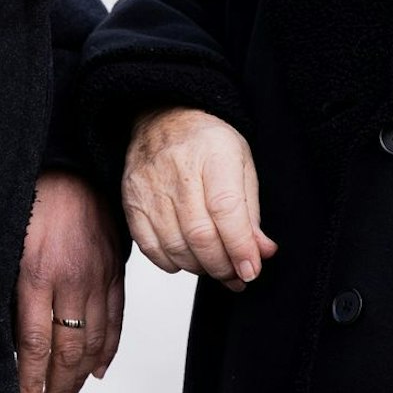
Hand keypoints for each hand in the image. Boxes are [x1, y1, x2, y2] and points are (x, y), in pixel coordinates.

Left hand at [16, 170, 123, 392]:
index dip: (31, 381)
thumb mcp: (6, 244)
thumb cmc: (34, 199)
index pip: (33, 345)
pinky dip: (108, 349)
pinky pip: (114, 318)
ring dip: (80, 377)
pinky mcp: (114, 270)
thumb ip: (9, 292)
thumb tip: (6, 337)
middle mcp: (70, 280)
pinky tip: (97, 369)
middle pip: (66, 350)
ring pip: (93, 340)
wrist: (72, 165)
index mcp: (37, 274)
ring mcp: (97, 277)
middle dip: (57, 389)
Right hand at [122, 107, 277, 290]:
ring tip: (215, 267)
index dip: (240, 247)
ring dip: (200, 268)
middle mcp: (178, 169)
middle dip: (223, 266)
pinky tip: (187, 259)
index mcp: (214, 154)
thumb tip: (262, 254)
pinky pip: (150, 248)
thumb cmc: (208, 143)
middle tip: (237, 275)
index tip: (251, 269)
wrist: (163, 117)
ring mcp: (150, 186)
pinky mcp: (131, 201)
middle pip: (201, 235)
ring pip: (176, 247)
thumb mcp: (242, 164)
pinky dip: (172, 264)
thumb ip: (251, 212)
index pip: (226, 210)